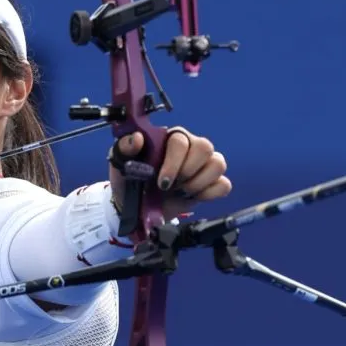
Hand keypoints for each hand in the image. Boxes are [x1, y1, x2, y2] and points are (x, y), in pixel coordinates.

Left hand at [108, 127, 230, 221]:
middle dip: (188, 172)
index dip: (174, 162)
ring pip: (218, 164)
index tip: (162, 183)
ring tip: (182, 192)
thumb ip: (125, 147)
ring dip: (198, 183)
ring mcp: (203, 165)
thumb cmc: (130, 179)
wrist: (136, 207)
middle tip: (171, 187)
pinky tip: (193, 197)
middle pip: (205, 148)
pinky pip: (224, 184)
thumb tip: (137, 138)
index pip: (181, 141)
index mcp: (169, 138)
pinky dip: (210, 194)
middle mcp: (190, 147)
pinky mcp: (211, 183)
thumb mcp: (121, 162)